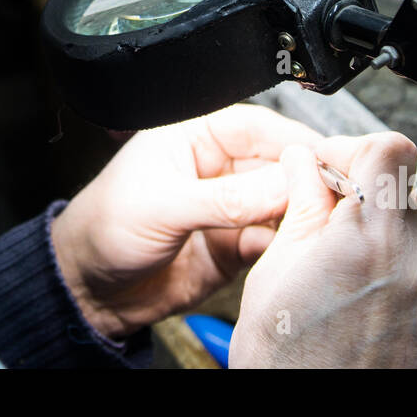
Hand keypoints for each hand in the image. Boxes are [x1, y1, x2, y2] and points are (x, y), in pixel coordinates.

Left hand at [50, 104, 322, 338]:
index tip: (326, 159)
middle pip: (280, 165)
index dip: (295, 140)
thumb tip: (282, 184)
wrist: (87, 289)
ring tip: (311, 224)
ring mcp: (230, 208)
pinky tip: (286, 251)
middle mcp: (219, 167)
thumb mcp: (162, 204)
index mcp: (196, 135)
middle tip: (329, 196)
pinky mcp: (234, 246)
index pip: (259, 126)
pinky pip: (273, 241)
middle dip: (305, 180)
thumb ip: (226, 198)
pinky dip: (284, 247)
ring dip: (299, 214)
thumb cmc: (102, 227)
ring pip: (282, 204)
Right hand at [229, 131, 416, 367]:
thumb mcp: (276, 274)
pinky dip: (412, 286)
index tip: (337, 167)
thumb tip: (306, 163)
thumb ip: (303, 207)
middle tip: (330, 234)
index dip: (357, 150)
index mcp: (372, 240)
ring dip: (391, 246)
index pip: (390, 149)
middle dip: (367, 206)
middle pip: (405, 196)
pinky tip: (376, 313)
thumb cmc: (291, 367)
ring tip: (352, 286)